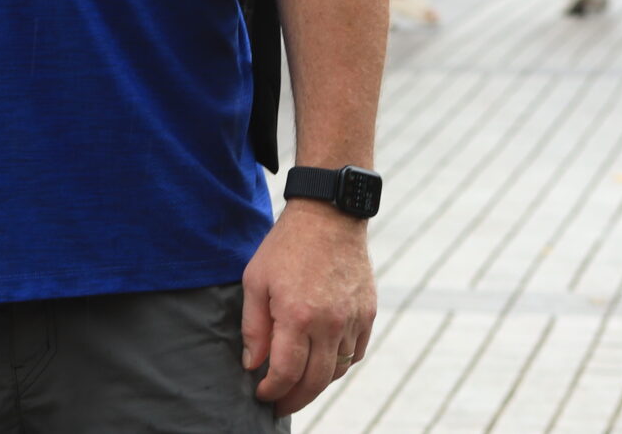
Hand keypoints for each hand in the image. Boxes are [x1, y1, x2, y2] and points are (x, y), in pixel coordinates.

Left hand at [242, 201, 375, 415]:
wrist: (328, 216)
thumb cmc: (285, 247)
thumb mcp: (255, 281)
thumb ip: (253, 328)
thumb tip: (252, 365)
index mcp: (297, 316)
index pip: (287, 372)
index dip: (273, 391)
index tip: (262, 396)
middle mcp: (330, 324)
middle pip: (316, 381)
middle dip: (296, 399)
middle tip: (280, 406)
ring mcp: (353, 320)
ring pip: (337, 370)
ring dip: (318, 383)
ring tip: (298, 384)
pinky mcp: (368, 314)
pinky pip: (355, 353)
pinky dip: (339, 364)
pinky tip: (322, 362)